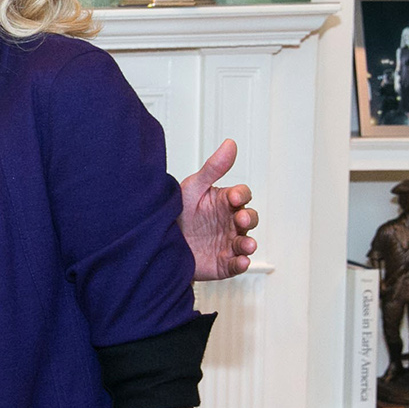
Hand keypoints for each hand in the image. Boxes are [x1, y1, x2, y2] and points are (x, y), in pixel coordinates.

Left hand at [178, 138, 257, 281]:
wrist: (159, 240)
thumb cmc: (179, 211)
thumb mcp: (193, 187)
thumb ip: (213, 168)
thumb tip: (230, 144)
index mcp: (224, 202)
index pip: (242, 196)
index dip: (241, 196)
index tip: (234, 197)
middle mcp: (230, 222)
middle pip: (249, 218)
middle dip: (248, 219)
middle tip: (240, 219)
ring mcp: (228, 242)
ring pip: (246, 242)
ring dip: (249, 243)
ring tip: (247, 244)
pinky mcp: (223, 262)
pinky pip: (236, 264)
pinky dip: (241, 263)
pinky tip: (241, 261)